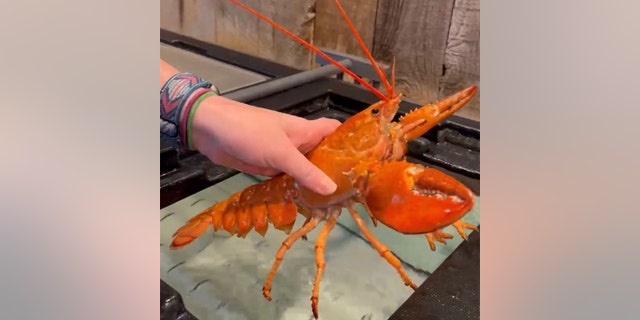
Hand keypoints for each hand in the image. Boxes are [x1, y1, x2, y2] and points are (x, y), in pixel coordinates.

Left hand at [191, 94, 340, 194]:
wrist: (211, 130)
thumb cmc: (249, 132)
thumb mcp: (281, 153)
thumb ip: (305, 171)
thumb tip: (332, 189)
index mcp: (306, 131)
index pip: (336, 132)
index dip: (352, 141)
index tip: (368, 160)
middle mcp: (298, 143)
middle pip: (323, 155)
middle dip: (336, 170)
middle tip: (354, 193)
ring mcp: (283, 156)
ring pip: (305, 170)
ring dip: (315, 183)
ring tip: (335, 204)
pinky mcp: (268, 167)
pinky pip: (288, 179)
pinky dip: (296, 189)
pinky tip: (305, 203)